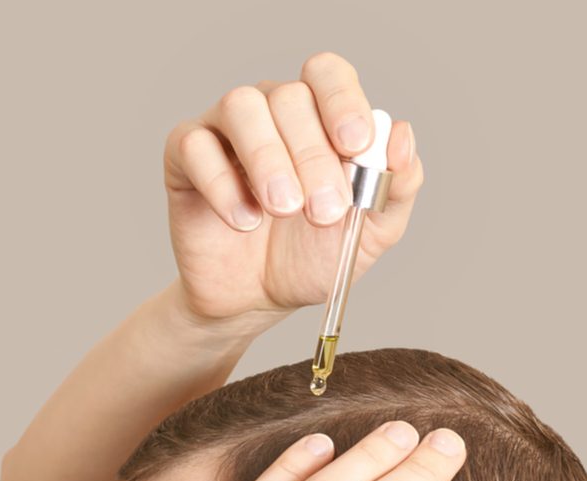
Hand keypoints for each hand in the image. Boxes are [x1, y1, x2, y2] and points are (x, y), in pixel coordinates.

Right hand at [163, 51, 421, 327]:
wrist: (256, 300)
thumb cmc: (311, 258)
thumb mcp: (371, 232)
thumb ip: (397, 186)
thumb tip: (402, 135)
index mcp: (319, 117)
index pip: (328, 74)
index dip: (343, 101)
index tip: (355, 145)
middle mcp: (271, 111)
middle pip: (289, 96)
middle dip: (312, 155)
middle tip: (323, 212)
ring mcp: (225, 130)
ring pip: (240, 106)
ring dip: (268, 159)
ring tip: (282, 209)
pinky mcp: (184, 156)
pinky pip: (195, 145)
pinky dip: (222, 184)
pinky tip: (243, 221)